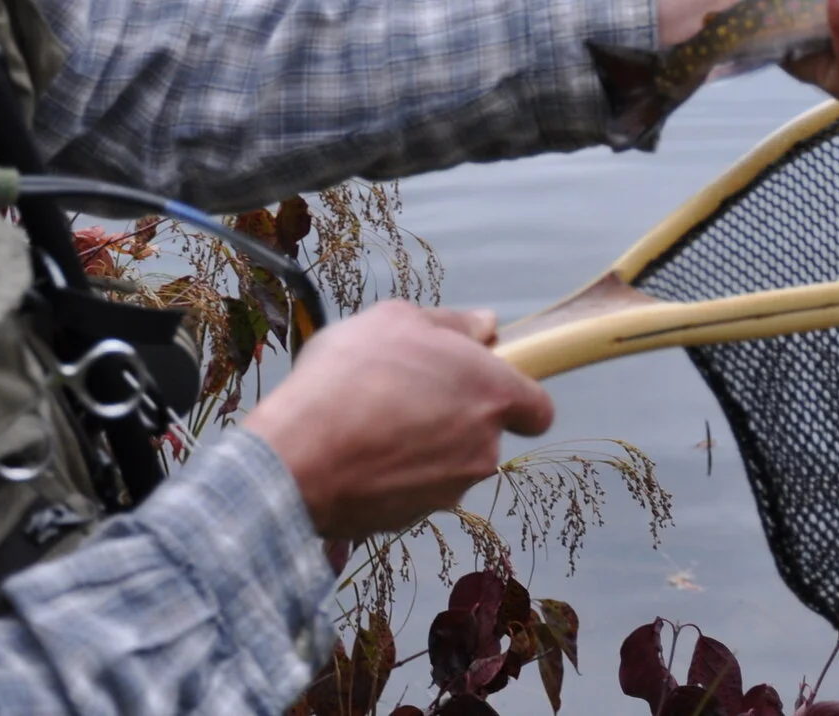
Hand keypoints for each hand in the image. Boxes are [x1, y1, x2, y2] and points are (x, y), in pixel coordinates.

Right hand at [241, 300, 553, 540]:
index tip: (480, 381)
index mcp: (491, 393)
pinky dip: (390, 473)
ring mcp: (449, 489)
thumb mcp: (396, 319)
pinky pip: (409, 489)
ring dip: (417, 443)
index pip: (538, 409)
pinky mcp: (413, 519)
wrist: (300, 457)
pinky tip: (352, 451)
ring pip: (445, 462)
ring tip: (366, 418)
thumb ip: (452, 323)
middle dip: (451, 415)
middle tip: (400, 389)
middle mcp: (482, 447)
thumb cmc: (351, 376)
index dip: (515, 395)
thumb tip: (487, 325)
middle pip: (482, 432)